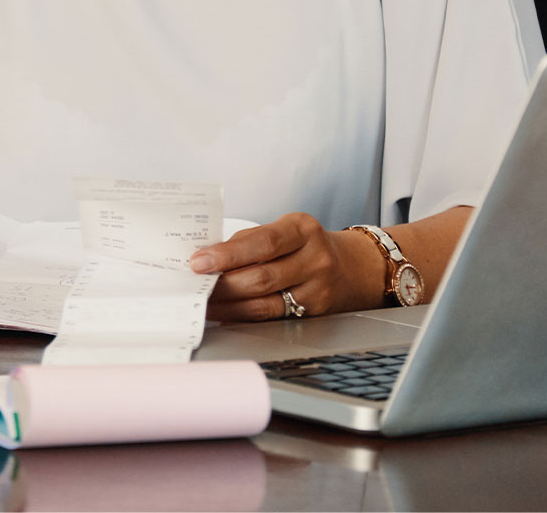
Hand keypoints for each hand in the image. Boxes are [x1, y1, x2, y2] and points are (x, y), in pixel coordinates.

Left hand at [187, 212, 385, 321]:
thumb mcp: (285, 230)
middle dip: (221, 284)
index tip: (199, 261)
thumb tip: (208, 258)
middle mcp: (315, 258)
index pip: (262, 243)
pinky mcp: (314, 313)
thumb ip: (250, 241)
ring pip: (263, 303)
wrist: (352, 267)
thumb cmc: (306, 245)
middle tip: (194, 285)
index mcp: (303, 229)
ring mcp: (317, 289)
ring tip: (204, 301)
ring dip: (227, 305)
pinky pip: (270, 317)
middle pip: (260, 277)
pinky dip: (242, 315)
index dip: (227, 254)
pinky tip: (225, 312)